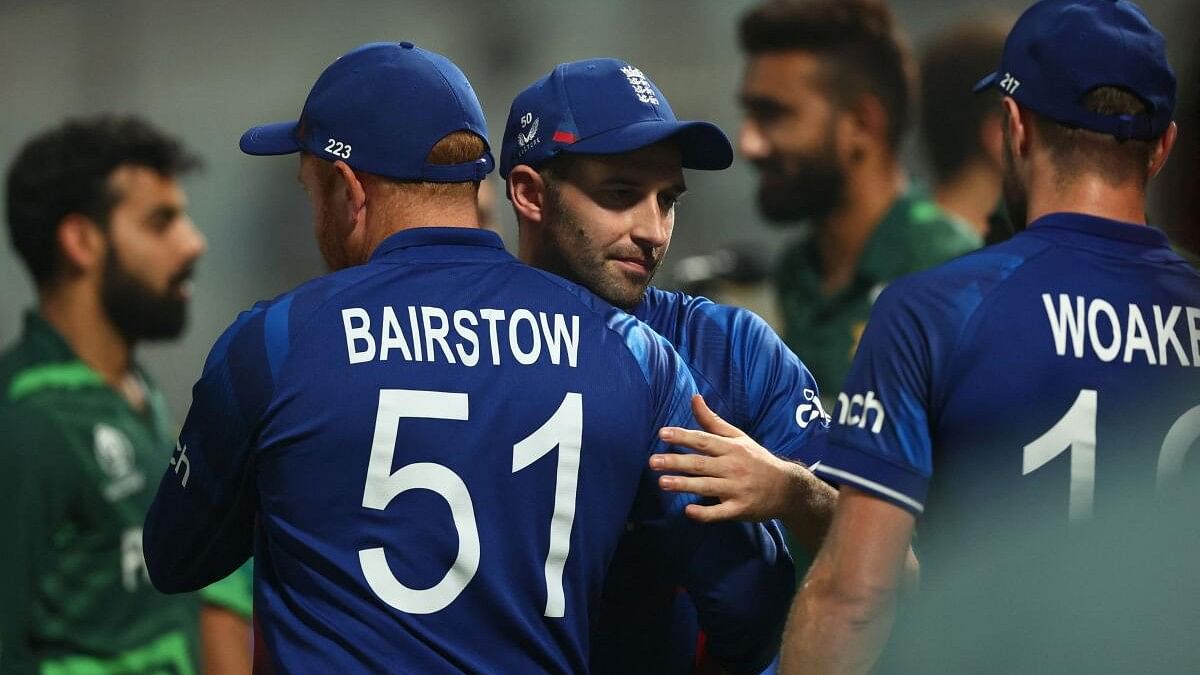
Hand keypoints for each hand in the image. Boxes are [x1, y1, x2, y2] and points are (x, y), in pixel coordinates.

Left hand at [651, 394, 811, 523]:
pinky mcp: (740, 509)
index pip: (704, 441)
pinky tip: (689, 511)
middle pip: (701, 464)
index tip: (662, 434)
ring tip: (662, 482)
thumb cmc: (756, 460)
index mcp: (731, 448)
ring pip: (707, 486)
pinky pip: (720, 512)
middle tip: (653, 461)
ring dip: (684, 485)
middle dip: (677, 462)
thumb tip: (694, 397)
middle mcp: (733, 467)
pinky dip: (705, 513)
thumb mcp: (738, 437)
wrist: (787, 489)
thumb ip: (712, 421)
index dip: (683, 436)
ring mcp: (737, 489)